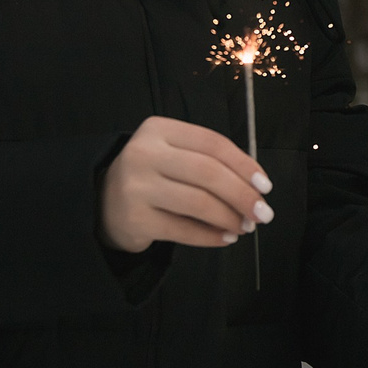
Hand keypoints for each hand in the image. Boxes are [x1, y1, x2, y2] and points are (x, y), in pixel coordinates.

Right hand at [99, 116, 270, 251]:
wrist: (103, 204)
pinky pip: (184, 230)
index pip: (212, 143)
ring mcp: (136, 187)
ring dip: (229, 217)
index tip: (265, 186)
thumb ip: (209, 161)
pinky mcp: (135, 219)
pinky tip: (225, 238)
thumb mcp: (172, 154)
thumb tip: (255, 188)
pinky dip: (211, 236)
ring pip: (198, 202)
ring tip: (245, 227)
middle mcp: (143, 153)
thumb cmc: (151, 176)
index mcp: (158, 129)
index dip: (244, 165)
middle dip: (242, 195)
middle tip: (263, 213)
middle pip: (207, 172)